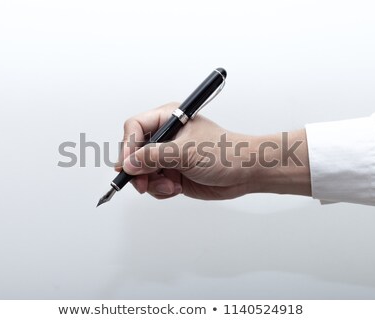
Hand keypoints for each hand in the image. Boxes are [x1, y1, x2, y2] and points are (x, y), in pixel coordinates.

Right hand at [116, 102, 310, 199]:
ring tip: (170, 186)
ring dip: (152, 183)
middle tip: (142, 184)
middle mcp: (166, 136)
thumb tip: (129, 164)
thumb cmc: (226, 153)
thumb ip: (155, 157)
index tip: (127, 165)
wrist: (247, 172)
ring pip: (142, 171)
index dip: (127, 146)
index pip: (135, 127)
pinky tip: (176, 189)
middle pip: (134, 152)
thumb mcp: (187, 152)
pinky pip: (154, 184)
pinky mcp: (173, 173)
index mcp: (169, 119)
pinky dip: (161, 190)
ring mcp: (169, 156)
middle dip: (138, 170)